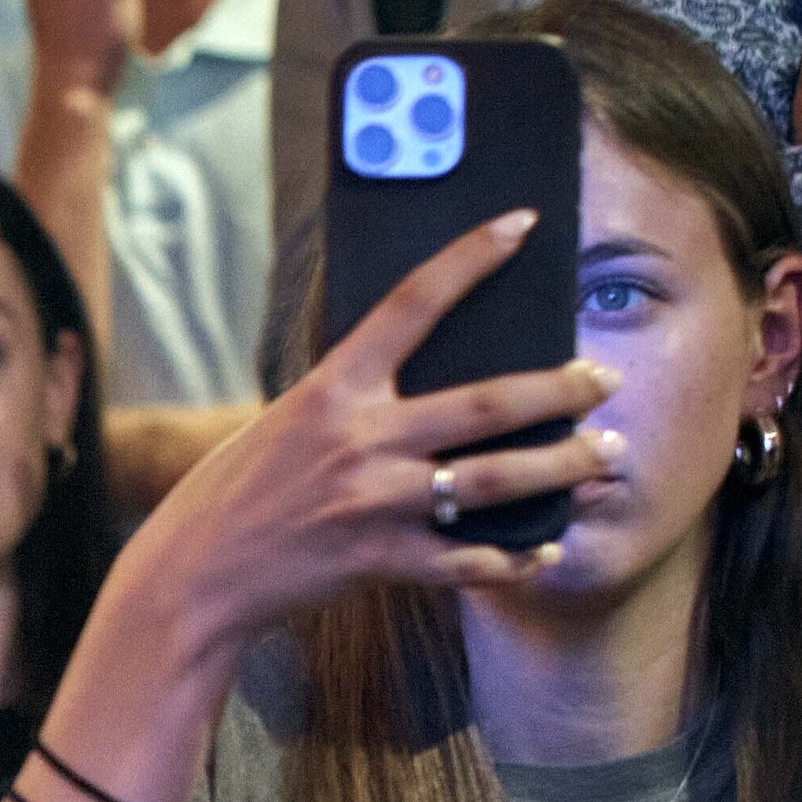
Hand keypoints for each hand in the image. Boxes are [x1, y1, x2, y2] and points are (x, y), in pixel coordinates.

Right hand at [114, 210, 622, 649]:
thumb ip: (352, 403)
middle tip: (606, 381)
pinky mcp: (381, 559)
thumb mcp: (285, 424)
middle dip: (563, 390)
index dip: (471, 258)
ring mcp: (376, 502)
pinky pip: (469, 560)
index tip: (522, 225)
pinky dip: (514, 557)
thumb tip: (430, 389)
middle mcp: (362, 440)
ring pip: (498, 480)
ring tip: (608, 456)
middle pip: (490, 404)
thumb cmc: (234, 494)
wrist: (192, 577)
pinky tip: (544, 548)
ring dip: (565, 466)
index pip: (412, 304)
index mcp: (332, 390)